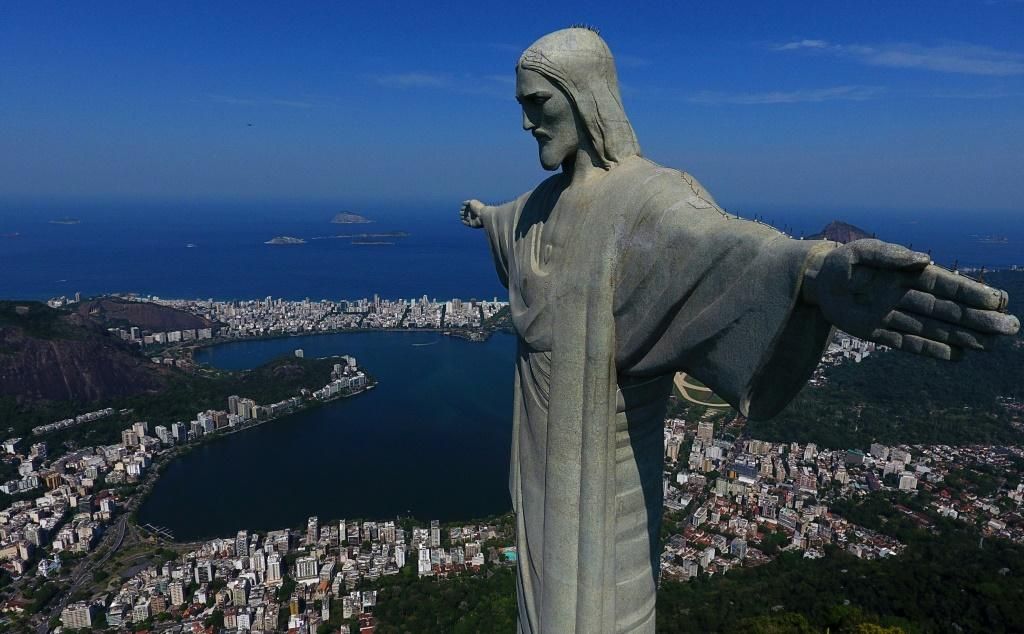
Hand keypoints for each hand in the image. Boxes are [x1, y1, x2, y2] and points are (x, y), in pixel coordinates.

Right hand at [460, 199, 485, 228]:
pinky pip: (465, 223)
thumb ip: (467, 202)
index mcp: (471, 208)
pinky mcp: (471, 224)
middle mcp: (471, 213)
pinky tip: (465, 219)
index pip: (464, 208)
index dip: (463, 208)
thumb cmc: (478, 208)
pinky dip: (464, 221)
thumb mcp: (472, 202)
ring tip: (467, 216)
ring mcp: (471, 219)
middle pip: (462, 213)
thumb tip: (463, 203)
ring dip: (462, 217)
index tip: (465, 208)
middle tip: (465, 212)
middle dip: (462, 212)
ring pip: (463, 218)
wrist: (483, 216)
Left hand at [806, 239, 1019, 359]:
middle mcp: (906, 296)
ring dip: (962, 337)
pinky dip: (931, 350)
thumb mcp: (862, 251)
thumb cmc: (843, 261)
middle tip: (1009, 329)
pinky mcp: (877, 332)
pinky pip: (908, 343)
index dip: (972, 294)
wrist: (817, 280)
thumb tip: (925, 260)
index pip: (945, 286)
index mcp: (907, 273)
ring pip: (933, 329)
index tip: (999, 301)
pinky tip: (957, 356)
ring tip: (991, 345)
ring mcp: (893, 316)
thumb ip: (891, 255)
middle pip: (947, 310)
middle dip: (978, 319)